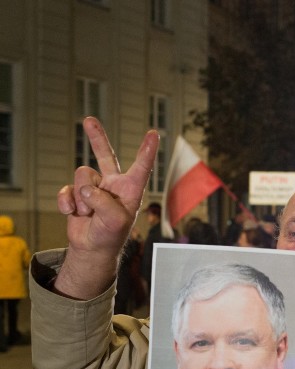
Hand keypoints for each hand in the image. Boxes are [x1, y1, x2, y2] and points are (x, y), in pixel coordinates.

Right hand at [54, 118, 158, 298]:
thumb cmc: (111, 235)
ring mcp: (94, 187)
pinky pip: (66, 190)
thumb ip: (103, 202)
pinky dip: (67, 203)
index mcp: (130, 189)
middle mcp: (113, 184)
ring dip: (82, 198)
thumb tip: (86, 188)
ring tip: (88, 213)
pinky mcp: (76, 194)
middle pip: (105, 155)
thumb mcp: (115, 221)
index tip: (153, 133)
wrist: (92, 248)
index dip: (147, 150)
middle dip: (97, 137)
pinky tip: (73, 214)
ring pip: (82, 176)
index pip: (141, 167)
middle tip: (89, 120)